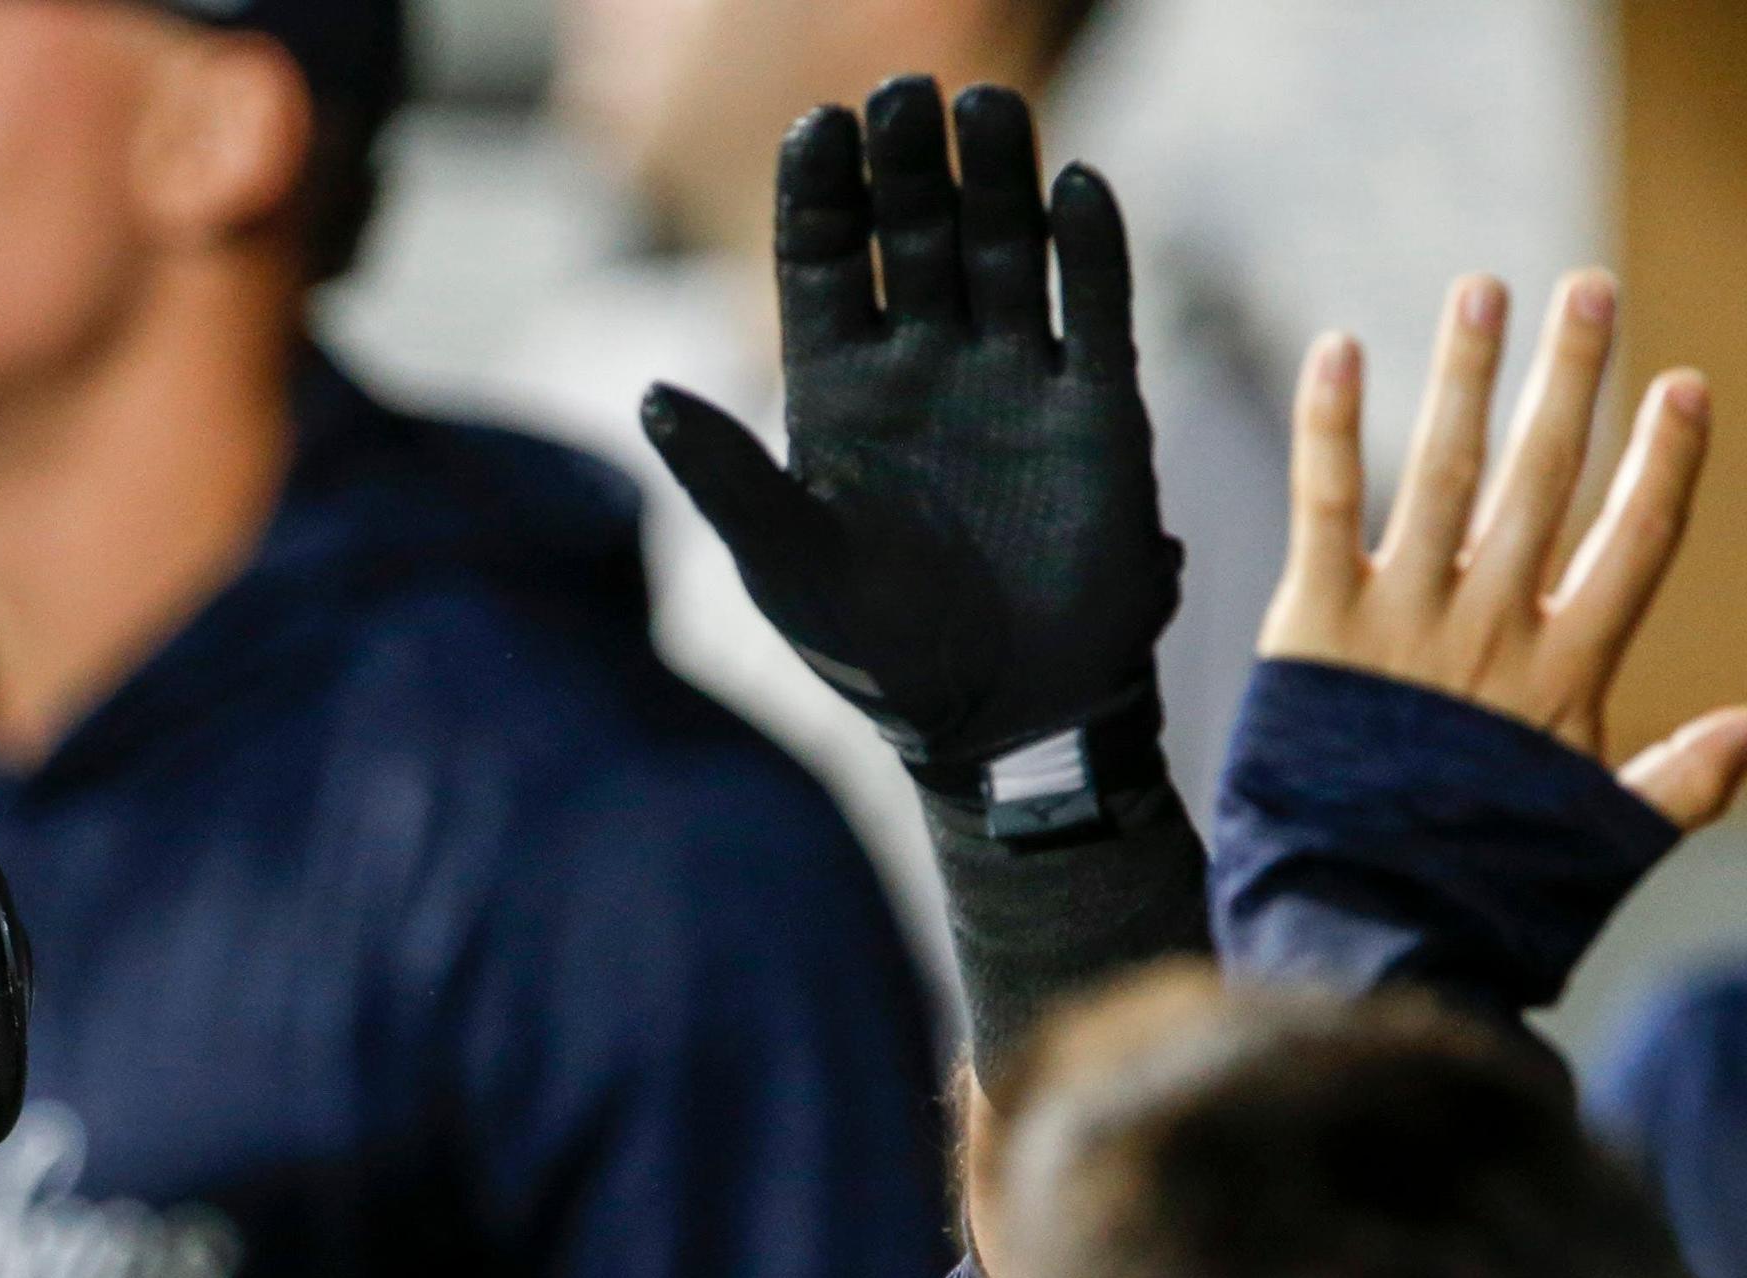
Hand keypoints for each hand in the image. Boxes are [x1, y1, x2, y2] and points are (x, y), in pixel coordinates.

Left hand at [644, 79, 1183, 776]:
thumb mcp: (786, 564)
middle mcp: (924, 365)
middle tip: (905, 92)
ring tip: (987, 108)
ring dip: (998, 178)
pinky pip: (1095, 308)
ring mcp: (1012, 377)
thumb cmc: (873, 650)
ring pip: (1006, 250)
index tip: (818, 126)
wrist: (994, 717)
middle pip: (915, 235)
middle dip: (908, 164)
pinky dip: (1091, 249)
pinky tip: (1078, 187)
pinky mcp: (1096, 409)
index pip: (825, 263)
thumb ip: (728, 477)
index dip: (821, 196)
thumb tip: (650, 394)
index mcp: (836, 390)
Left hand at [1261, 273, 1746, 828]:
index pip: (1632, 543)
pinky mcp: (1311, 627)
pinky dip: (1328, 426)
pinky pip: (1323, 507)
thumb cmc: (1482, 877)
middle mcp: (1486, 630)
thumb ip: (1686, 776)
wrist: (1360, 921)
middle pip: (1543, 480)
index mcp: (1562, 670)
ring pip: (1441, 472)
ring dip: (1464, 374)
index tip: (1684, 387)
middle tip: (1590, 288)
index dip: (1663, 463)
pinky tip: (1338, 347)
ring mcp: (1399, 623)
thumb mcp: (1596, 832)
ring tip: (1484, 288)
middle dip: (1570, 380)